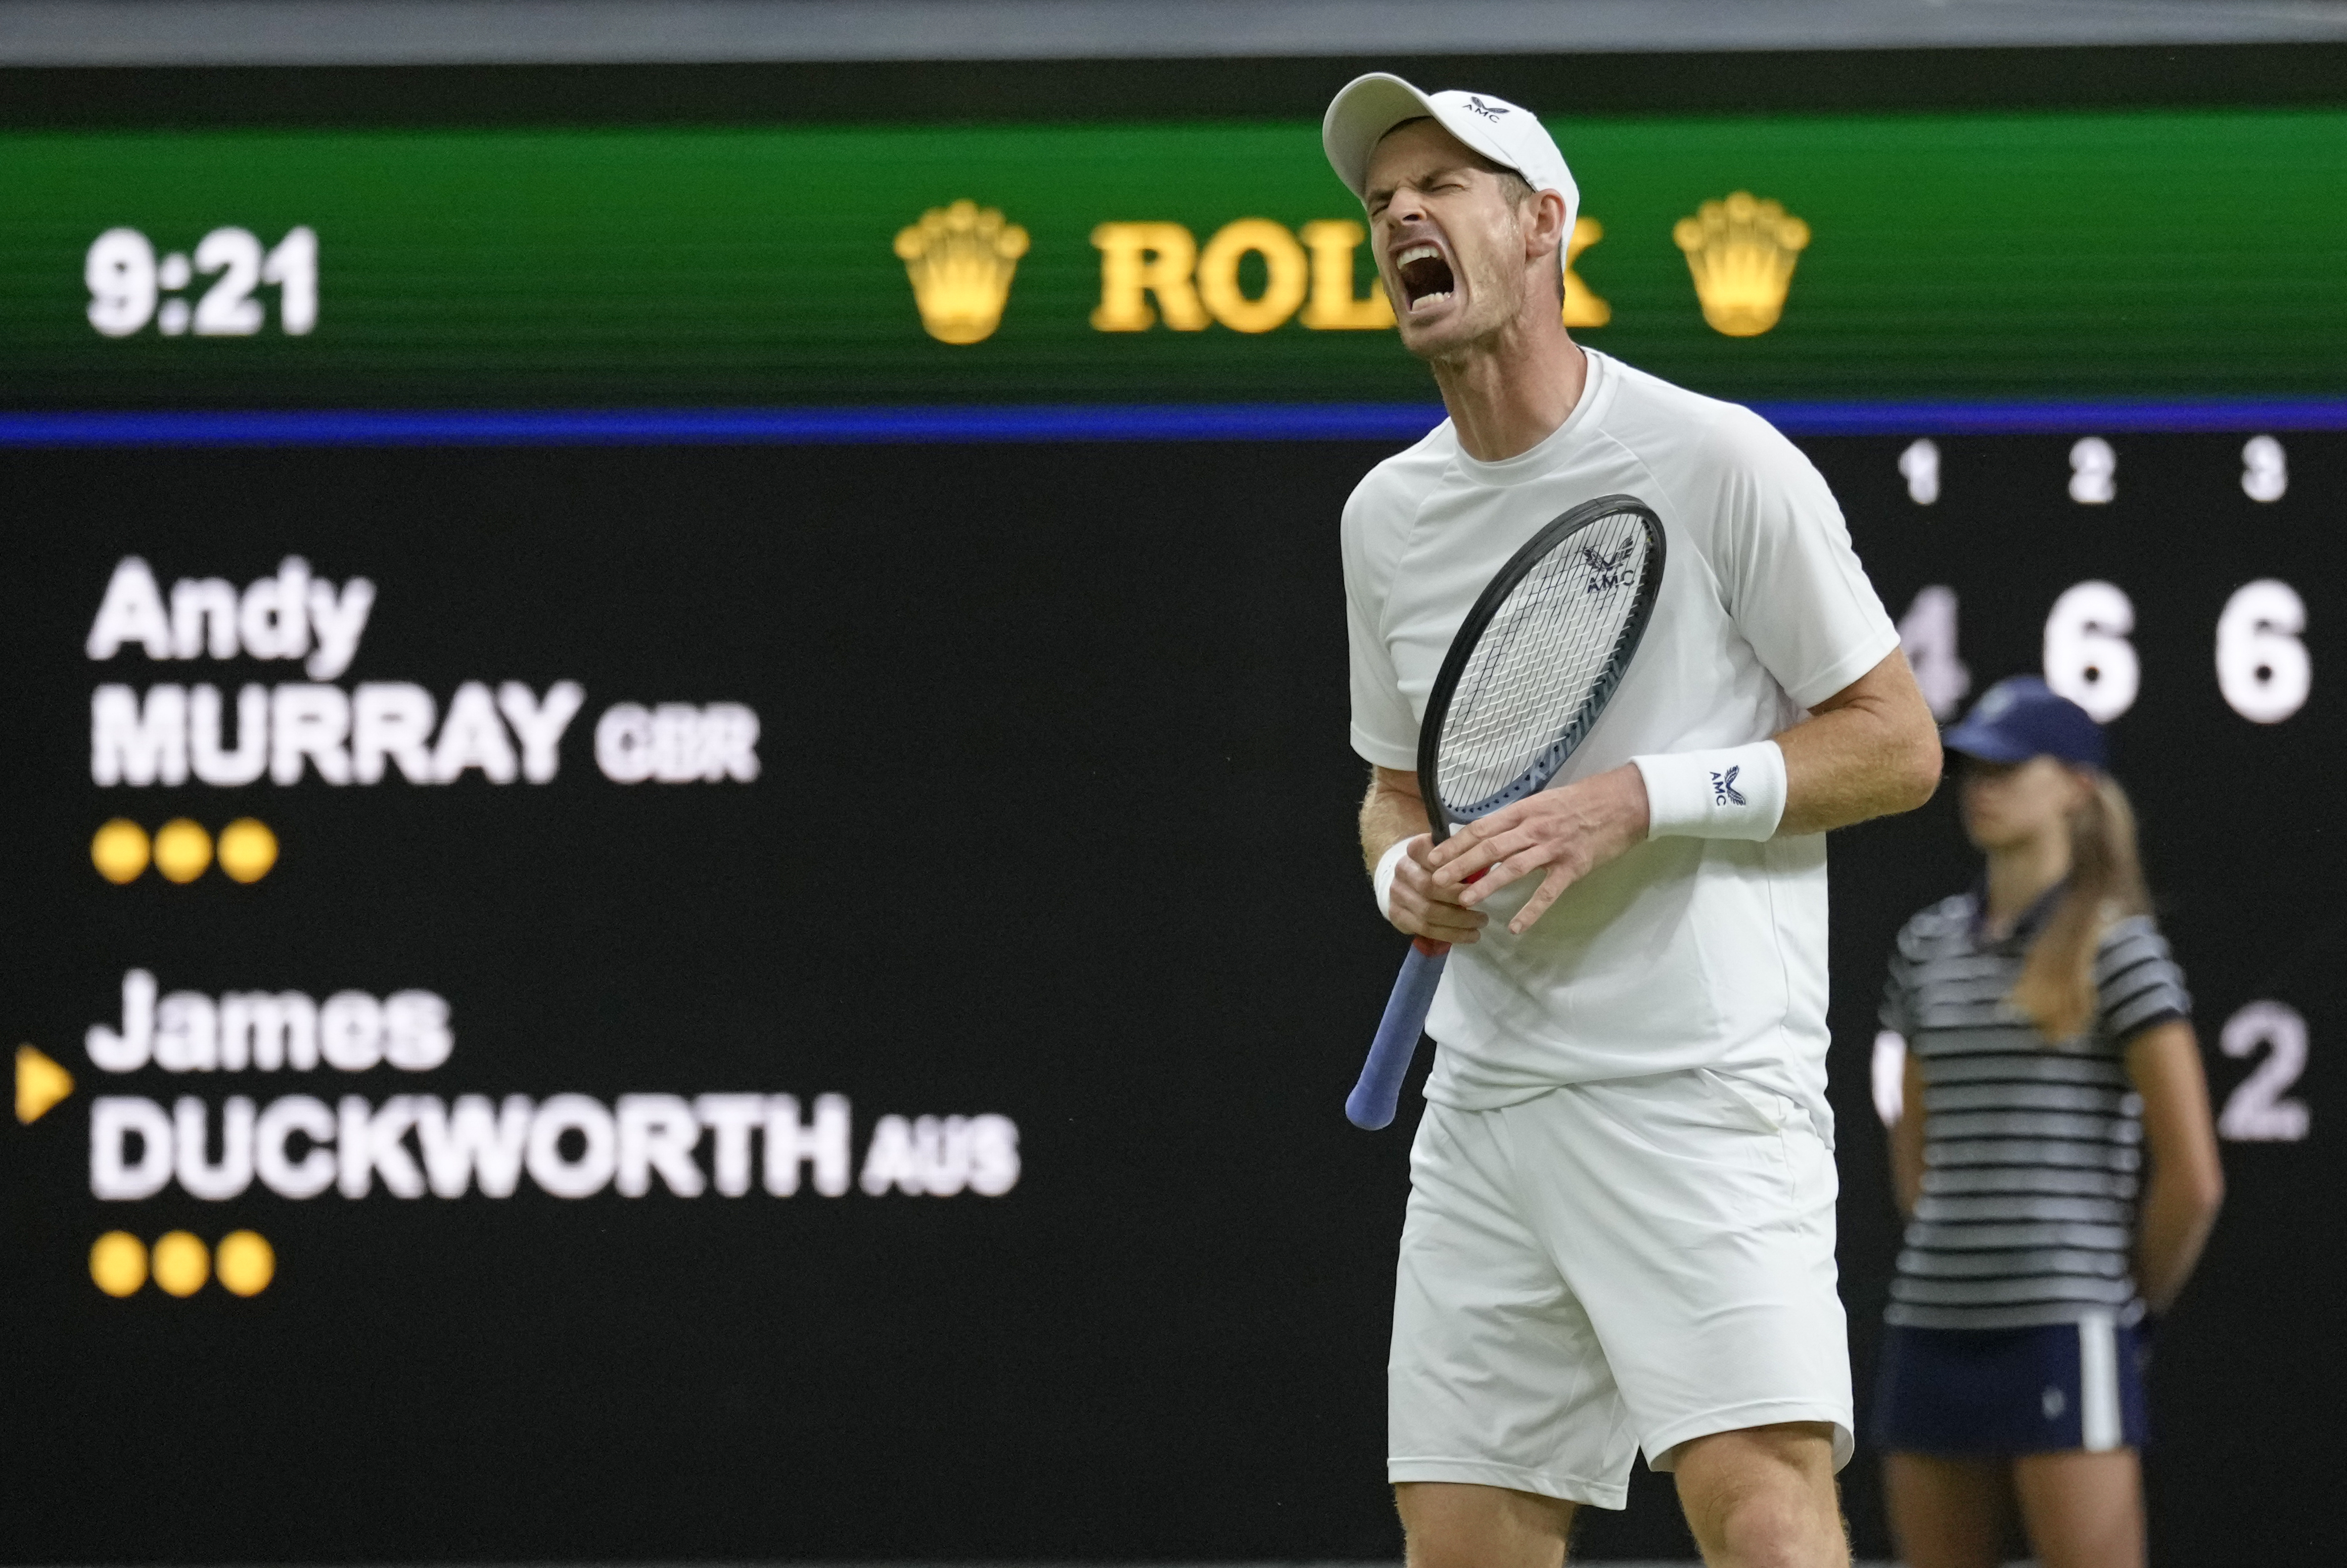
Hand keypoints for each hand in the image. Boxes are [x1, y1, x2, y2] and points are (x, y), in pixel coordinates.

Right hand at [1385, 834, 1489, 944]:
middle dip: (1459, 899)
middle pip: (1430, 887)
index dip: (1456, 868)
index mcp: (1416, 848)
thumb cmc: (1438, 866)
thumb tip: (1488, 867)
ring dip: (1459, 921)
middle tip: (1485, 910)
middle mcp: (1403, 869)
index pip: (1435, 856)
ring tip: (1481, 923)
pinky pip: (1425, 928)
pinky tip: (1470, 936)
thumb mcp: (1450, 855)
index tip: (1479, 878)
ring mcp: (1397, 893)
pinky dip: (1450, 934)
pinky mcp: (1396, 914)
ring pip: (1429, 911)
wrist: (1408, 881)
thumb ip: (1464, 858)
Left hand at [1425, 765, 1649, 934]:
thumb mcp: (1544, 801)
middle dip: (1460, 864)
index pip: (1481, 827)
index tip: (1433, 856)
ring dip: (1487, 884)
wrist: (1625, 801)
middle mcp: (1534, 828)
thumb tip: (1488, 833)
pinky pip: (1548, 892)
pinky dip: (1531, 910)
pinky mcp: (1573, 866)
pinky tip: (1516, 927)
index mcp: (1524, 810)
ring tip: (1464, 899)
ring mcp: (1554, 848)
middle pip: (1490, 847)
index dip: (1455, 843)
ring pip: (1513, 867)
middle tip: (1436, 880)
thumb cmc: (1583, 801)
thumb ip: (1518, 819)